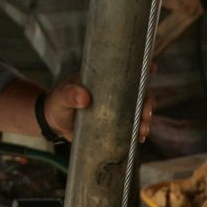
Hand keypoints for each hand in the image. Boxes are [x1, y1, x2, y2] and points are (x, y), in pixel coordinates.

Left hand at [37, 74, 155, 143]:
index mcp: (104, 80)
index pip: (127, 71)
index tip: (152, 67)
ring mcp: (117, 110)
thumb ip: (69, 95)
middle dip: (147, 103)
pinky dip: (137, 133)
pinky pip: (131, 127)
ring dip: (144, 121)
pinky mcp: (115, 125)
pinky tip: (139, 139)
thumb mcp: (61, 97)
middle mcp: (115, 93)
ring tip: (142, 132)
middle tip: (145, 116)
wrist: (54, 124)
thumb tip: (84, 96)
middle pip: (139, 94)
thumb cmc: (57, 105)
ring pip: (138, 112)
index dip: (142, 69)